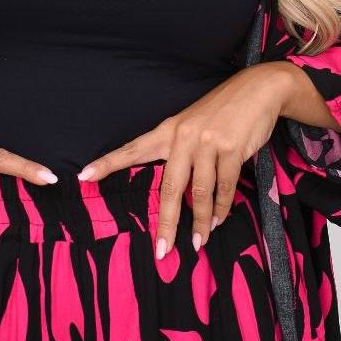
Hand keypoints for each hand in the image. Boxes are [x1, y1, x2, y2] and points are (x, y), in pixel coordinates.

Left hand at [76, 65, 292, 260]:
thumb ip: (180, 152)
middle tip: (161, 250)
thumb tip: (177, 192)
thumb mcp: (192, 125)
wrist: (257, 90)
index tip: (84, 176)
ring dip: (200, 222)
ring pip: (200, 193)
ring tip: (199, 241)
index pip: (133, 149)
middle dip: (165, 223)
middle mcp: (183, 137)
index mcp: (168, 130)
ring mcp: (207, 143)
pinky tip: (218, 220)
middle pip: (169, 188)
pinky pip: (224, 188)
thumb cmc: (221, 112)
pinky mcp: (231, 149)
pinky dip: (221, 208)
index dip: (108, 164)